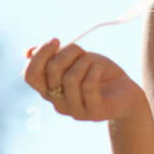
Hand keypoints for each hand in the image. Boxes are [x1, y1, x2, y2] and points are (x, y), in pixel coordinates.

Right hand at [22, 38, 147, 123]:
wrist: (127, 93)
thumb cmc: (98, 74)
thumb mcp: (75, 60)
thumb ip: (53, 56)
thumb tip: (27, 52)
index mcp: (48, 90)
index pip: (30, 75)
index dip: (40, 55)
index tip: (56, 40)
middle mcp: (58, 103)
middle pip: (52, 70)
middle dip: (68, 51)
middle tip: (82, 50)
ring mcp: (75, 111)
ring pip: (71, 77)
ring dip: (85, 61)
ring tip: (94, 64)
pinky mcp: (94, 113)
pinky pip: (88, 85)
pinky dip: (95, 70)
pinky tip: (100, 70)